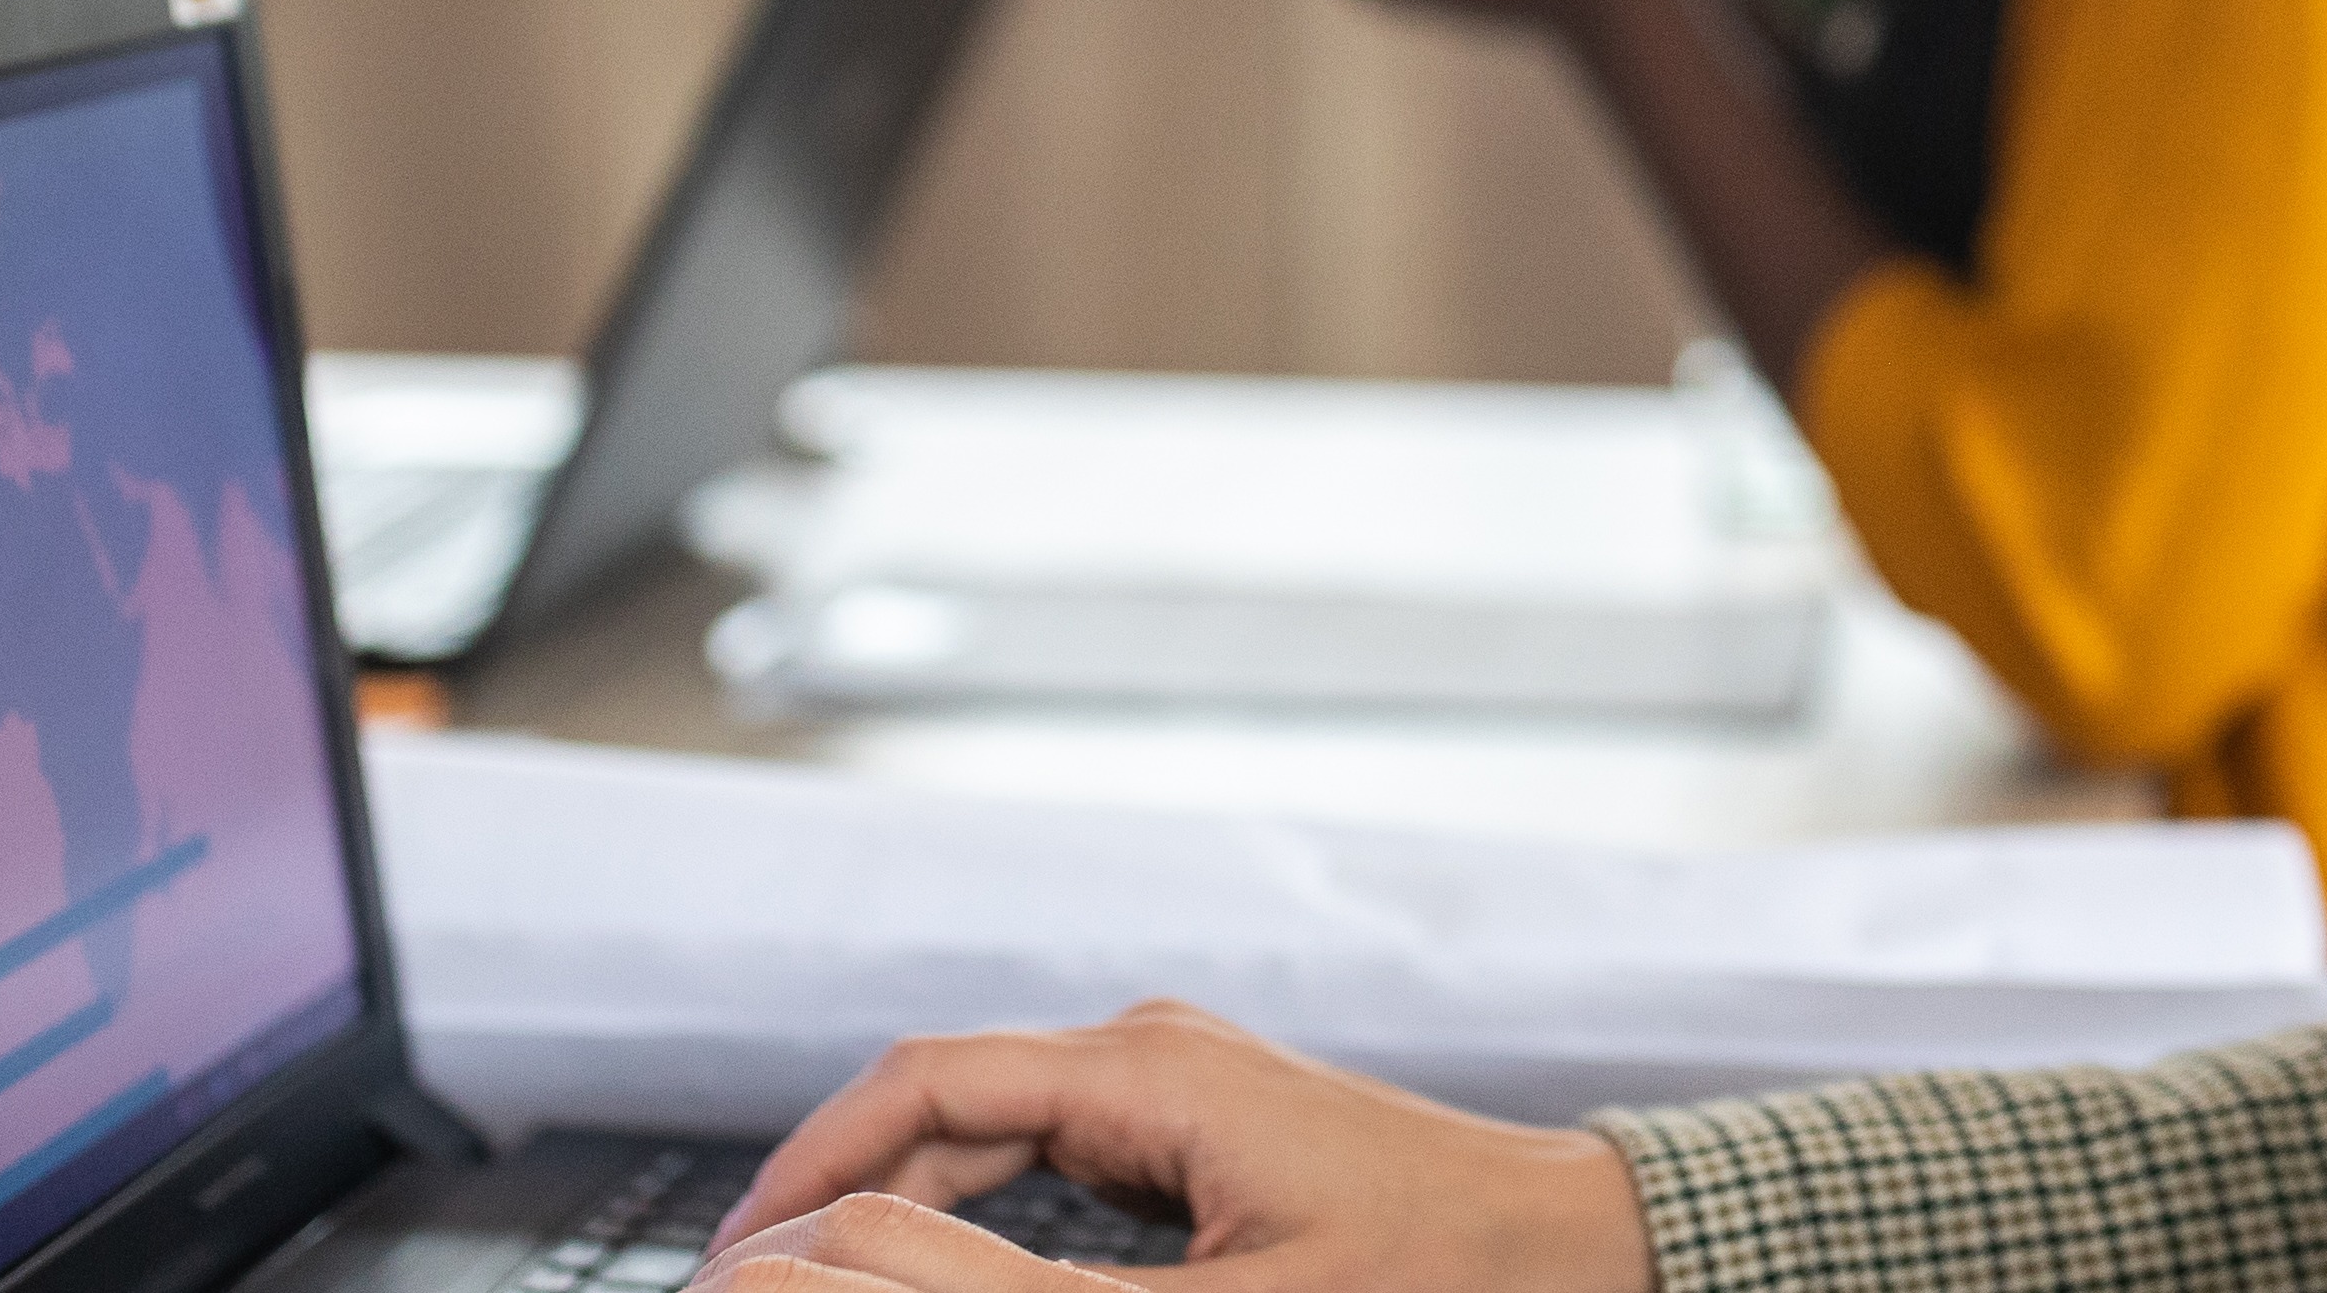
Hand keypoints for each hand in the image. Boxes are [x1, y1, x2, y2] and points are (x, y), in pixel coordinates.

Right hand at [695, 1001, 1652, 1292]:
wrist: (1589, 1256)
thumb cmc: (1442, 1281)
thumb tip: (874, 1267)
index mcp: (1147, 1072)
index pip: (922, 1085)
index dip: (811, 1164)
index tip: (736, 1254)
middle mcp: (1155, 1057)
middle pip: (945, 1104)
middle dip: (845, 1191)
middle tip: (762, 1287)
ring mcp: (1184, 1093)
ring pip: (999, 1135)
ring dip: (914, 1208)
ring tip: (839, 1290)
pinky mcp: (1210, 1137)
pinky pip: (1060, 1163)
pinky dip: (989, 1219)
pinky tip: (955, 1282)